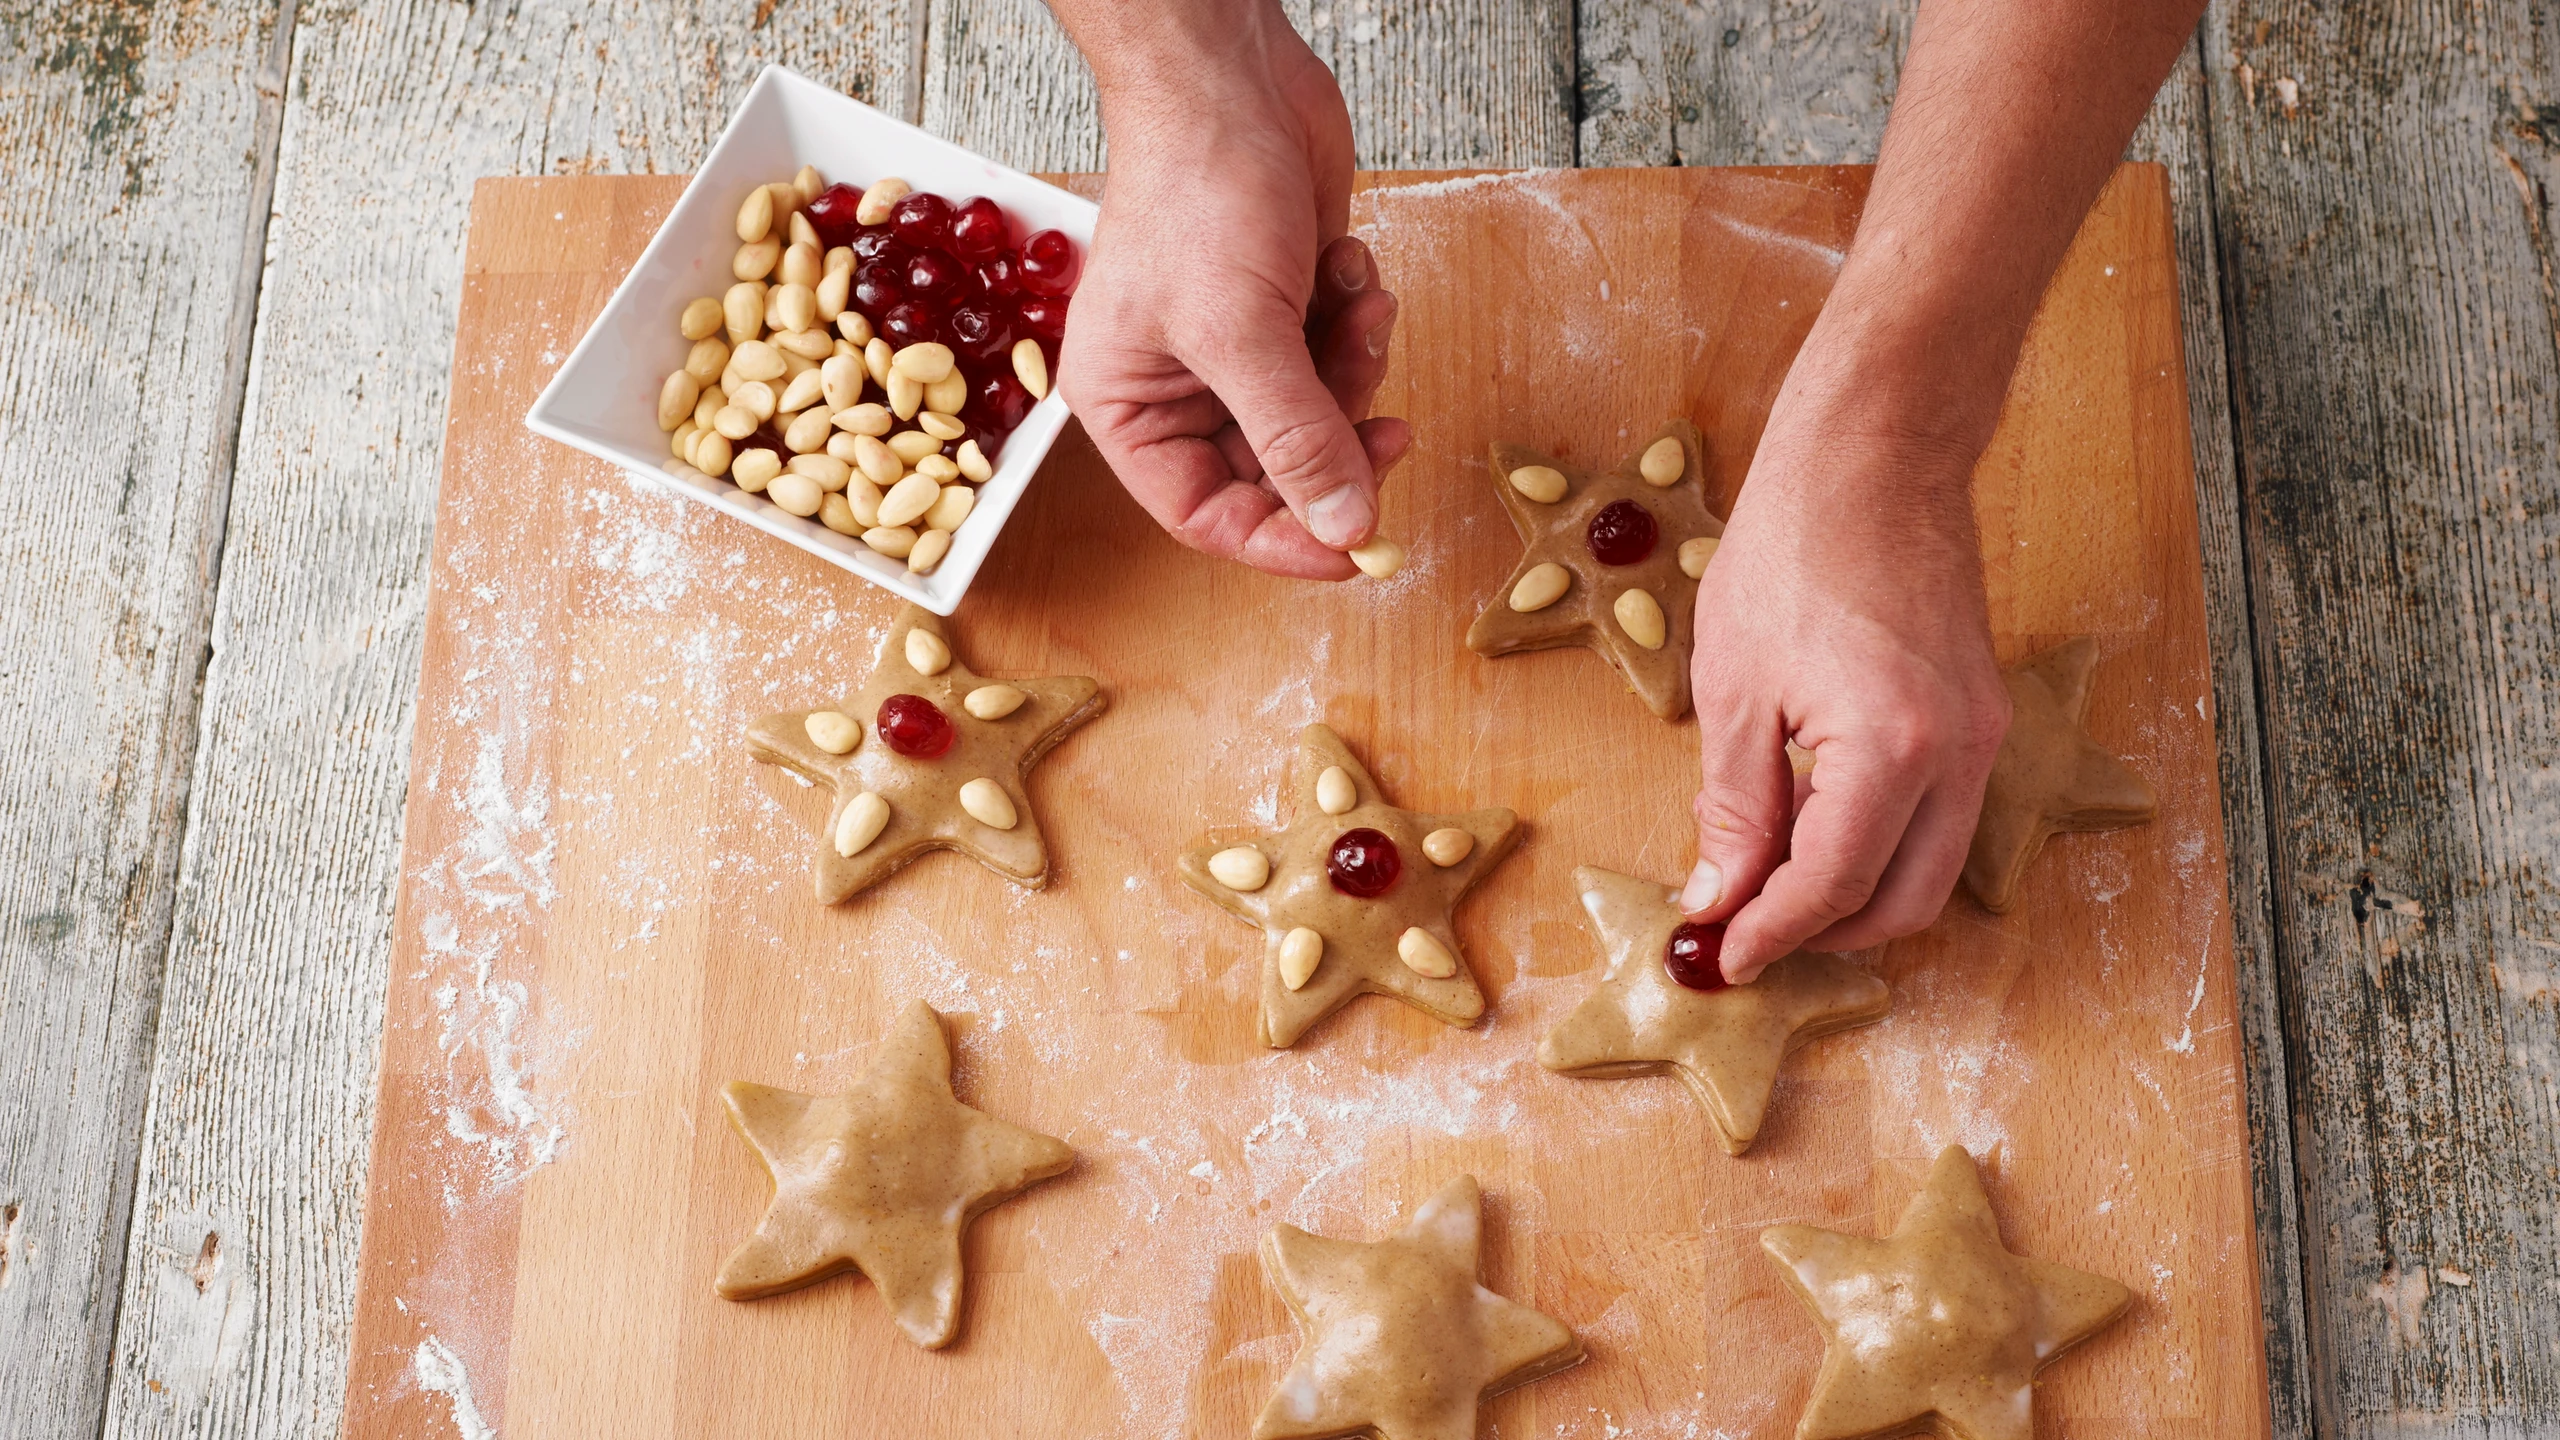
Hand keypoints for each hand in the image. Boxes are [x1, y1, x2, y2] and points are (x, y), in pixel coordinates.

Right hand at [1059, 12, 1407, 577]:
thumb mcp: (1244, 333)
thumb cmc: (1196, 191)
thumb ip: (1296, 439)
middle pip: (1272, 475)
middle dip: (1337, 446)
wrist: (1231, 79)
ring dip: (1355, 368)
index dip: (1281, 541)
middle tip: (1392, 433)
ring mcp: (1235, 350)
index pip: (1205, 517)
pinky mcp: (1286, 310)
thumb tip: (1344, 526)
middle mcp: (1177, 389)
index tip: (1354, 547)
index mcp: (1131, 409)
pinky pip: (1339, 358)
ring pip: (1320, 416)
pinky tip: (1348, 265)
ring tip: (1357, 306)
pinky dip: (1357, 320)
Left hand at [1680, 381, 2011, 982]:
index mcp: (1893, 748)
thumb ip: (1732, 807)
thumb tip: (1719, 896)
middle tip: (1746, 936)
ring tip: (1770, 891)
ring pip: (1931, 866)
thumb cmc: (1794, 549)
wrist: (1874, 457)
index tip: (1721, 958)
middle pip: (1904, 902)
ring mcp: (1984, 735)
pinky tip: (1814, 832)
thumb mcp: (1733, 689)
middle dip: (1823, 934)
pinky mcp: (1983, 715)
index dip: (1771, 933)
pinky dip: (1882, 845)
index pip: (1831, 885)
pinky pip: (1941, 816)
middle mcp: (1960, 753)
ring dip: (1856, 895)